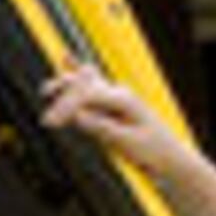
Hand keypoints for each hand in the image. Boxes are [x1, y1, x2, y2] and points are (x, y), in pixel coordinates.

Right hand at [38, 65, 189, 179]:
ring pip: (86, 82)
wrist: (169, 158)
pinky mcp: (112, 104)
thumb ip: (102, 127)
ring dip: (65, 84)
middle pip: (84, 86)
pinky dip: (77, 71)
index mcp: (124, 99)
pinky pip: (91, 84)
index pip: (87, 96)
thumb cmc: (153, 151)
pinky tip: (66, 58)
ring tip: (46, 91)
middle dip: (62, 101)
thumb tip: (78, 116)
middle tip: (46, 120)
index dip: (66, 108)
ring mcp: (115, 96)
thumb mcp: (128, 142)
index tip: (50, 123)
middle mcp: (119, 93)